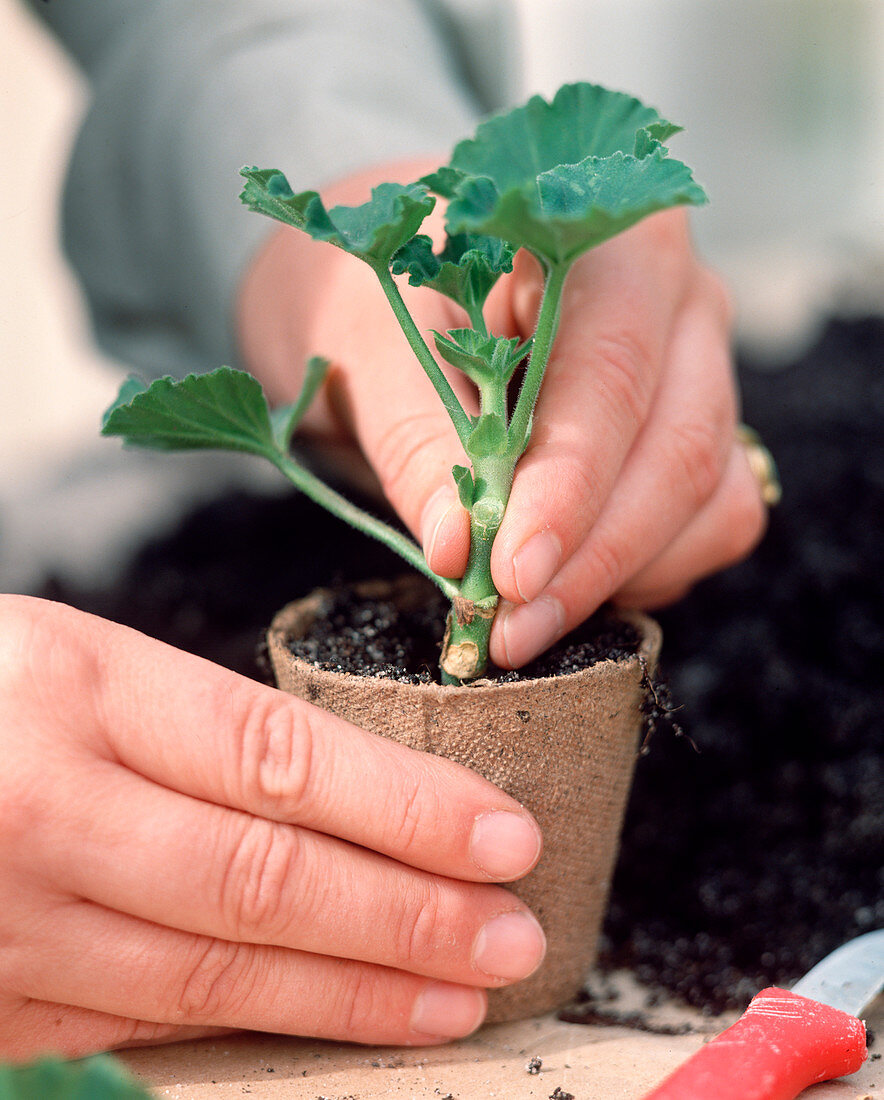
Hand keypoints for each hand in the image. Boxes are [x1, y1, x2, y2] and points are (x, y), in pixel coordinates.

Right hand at [0, 596, 543, 1059]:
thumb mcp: (71, 664)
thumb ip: (194, 732)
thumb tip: (352, 798)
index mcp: (75, 689)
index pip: (279, 756)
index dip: (404, 804)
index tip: (504, 832)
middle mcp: (44, 809)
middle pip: (266, 875)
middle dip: (409, 910)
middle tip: (516, 929)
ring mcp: (12, 921)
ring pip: (220, 967)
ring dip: (359, 986)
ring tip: (464, 986)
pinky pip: (151, 1020)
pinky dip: (264, 1024)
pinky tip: (345, 1020)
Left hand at [238, 164, 765, 667]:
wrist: (379, 281)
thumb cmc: (365, 286)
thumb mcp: (361, 342)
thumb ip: (414, 437)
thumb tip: (458, 550)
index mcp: (597, 239)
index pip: (611, 373)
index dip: (569, 487)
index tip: (509, 575)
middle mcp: (672, 297)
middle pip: (679, 444)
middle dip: (593, 555)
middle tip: (507, 627)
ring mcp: (694, 366)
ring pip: (709, 492)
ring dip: (622, 574)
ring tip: (520, 619)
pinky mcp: (689, 429)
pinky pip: (709, 518)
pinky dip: (646, 569)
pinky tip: (565, 584)